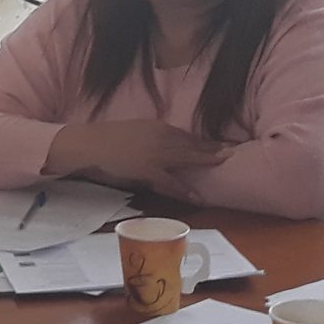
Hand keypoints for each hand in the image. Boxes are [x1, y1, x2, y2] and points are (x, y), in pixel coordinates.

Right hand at [48, 119, 229, 195]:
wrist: (91, 143)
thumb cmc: (108, 138)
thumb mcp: (135, 131)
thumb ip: (152, 136)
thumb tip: (165, 145)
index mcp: (157, 127)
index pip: (185, 135)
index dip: (202, 140)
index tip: (217, 143)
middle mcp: (161, 137)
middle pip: (191, 144)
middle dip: (212, 148)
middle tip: (231, 151)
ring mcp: (156, 153)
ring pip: (187, 157)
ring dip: (206, 161)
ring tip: (224, 164)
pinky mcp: (148, 169)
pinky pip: (171, 181)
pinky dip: (184, 189)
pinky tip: (197, 196)